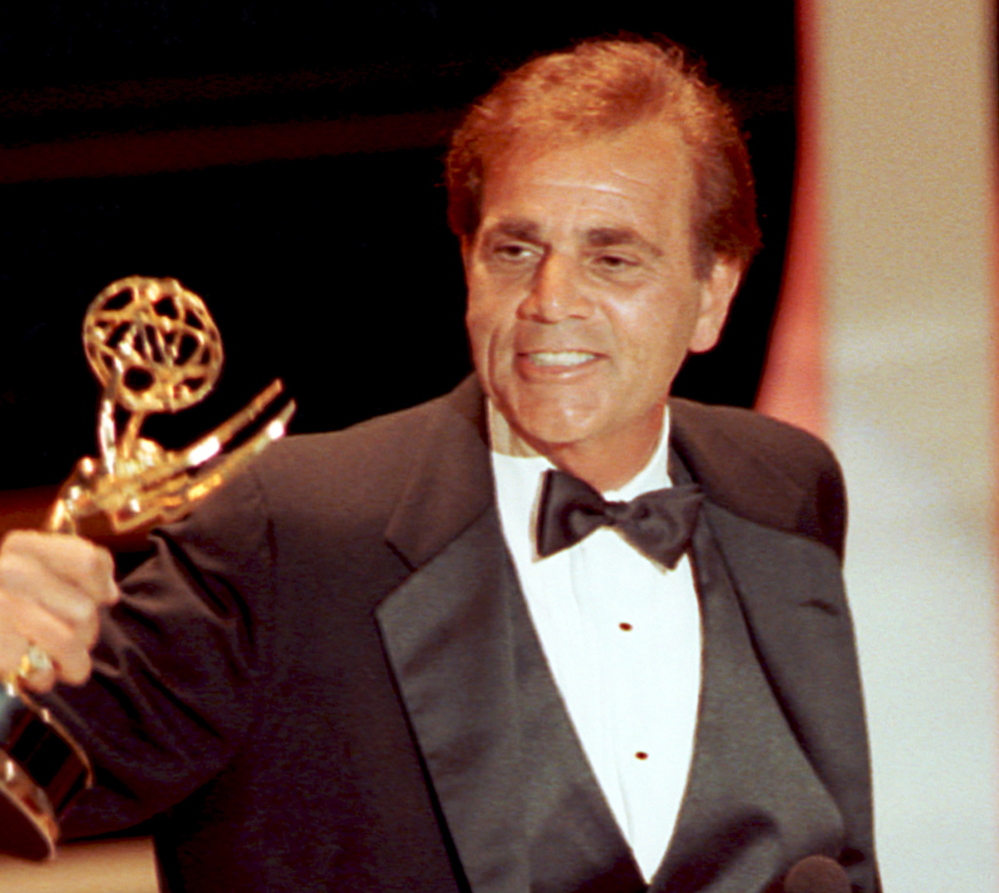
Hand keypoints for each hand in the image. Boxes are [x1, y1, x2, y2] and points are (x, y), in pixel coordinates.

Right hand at [0, 530, 118, 692]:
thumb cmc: (13, 603)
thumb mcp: (40, 573)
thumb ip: (81, 568)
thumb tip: (110, 594)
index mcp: (22, 546)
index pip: (88, 560)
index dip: (101, 586)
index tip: (101, 598)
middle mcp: (8, 570)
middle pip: (85, 609)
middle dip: (86, 632)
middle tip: (70, 639)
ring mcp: (2, 607)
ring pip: (70, 640)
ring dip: (73, 661)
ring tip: (59, 662)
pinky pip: (44, 671)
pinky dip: (45, 679)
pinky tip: (33, 671)